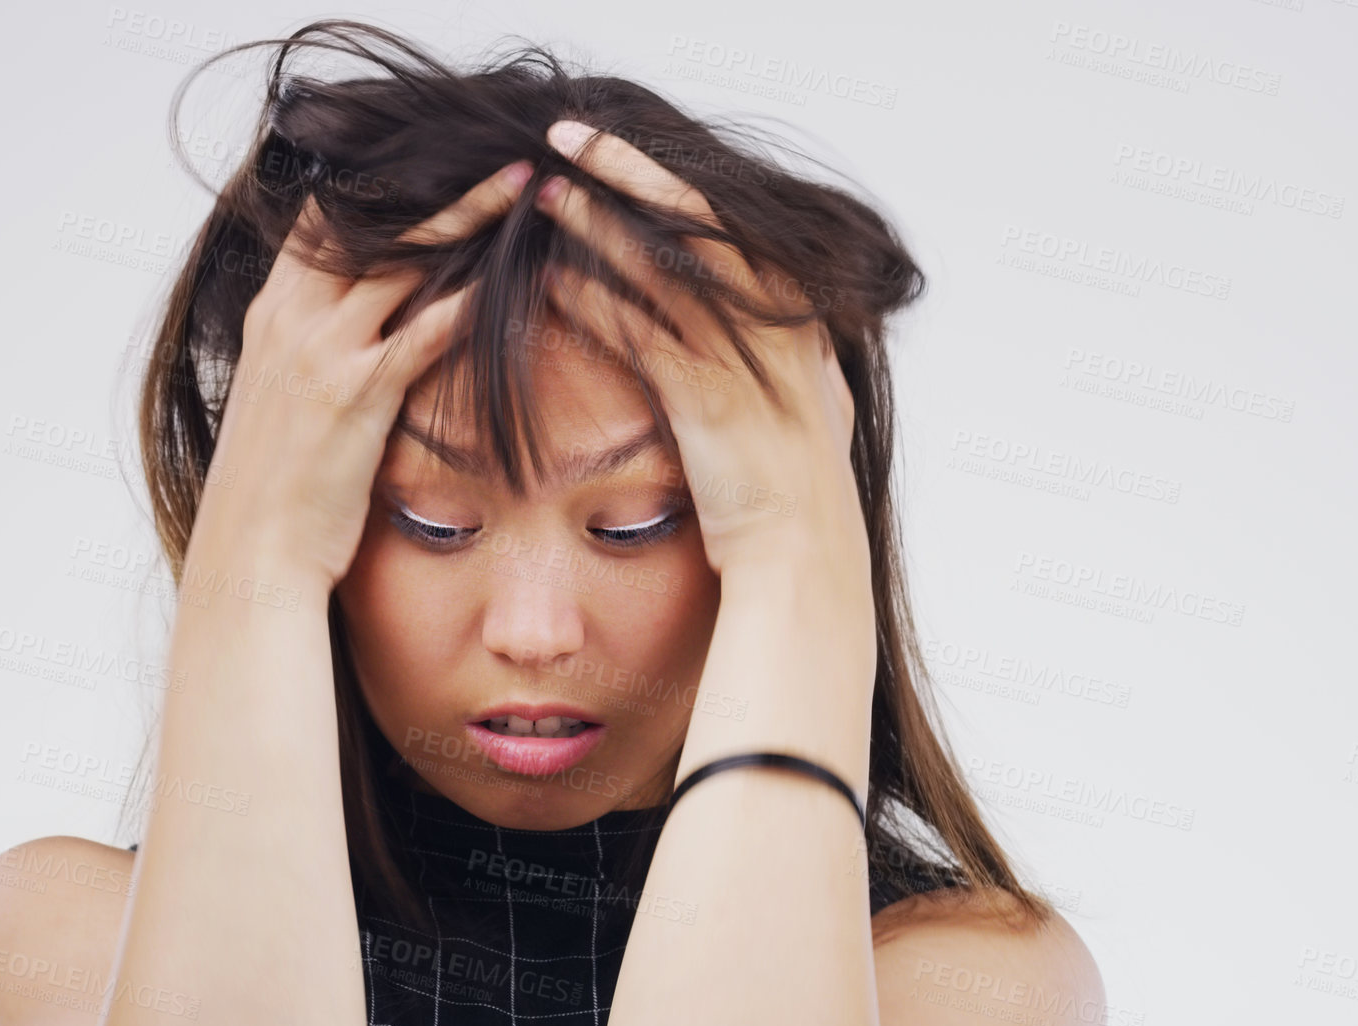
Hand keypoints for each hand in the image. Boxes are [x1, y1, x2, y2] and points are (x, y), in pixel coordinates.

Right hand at [196, 162, 533, 590]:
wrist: (248, 556)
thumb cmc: (271, 495)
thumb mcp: (278, 407)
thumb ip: (311, 360)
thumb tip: (354, 347)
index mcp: (271, 317)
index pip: (322, 222)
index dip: (379, 190)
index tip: (436, 169)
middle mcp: (291, 320)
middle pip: (368, 222)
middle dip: (436, 185)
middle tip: (501, 162)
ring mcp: (322, 353)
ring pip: (403, 260)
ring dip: (471, 219)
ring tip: (527, 192)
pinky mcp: (356, 393)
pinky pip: (423, 331)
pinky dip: (471, 303)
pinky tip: (514, 282)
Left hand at [533, 121, 870, 590]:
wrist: (803, 554)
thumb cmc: (797, 492)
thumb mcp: (811, 412)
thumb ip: (794, 365)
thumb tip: (787, 344)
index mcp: (798, 319)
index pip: (732, 225)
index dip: (672, 183)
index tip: (626, 155)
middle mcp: (773, 325)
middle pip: (694, 219)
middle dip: (628, 171)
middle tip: (569, 140)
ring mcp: (740, 357)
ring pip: (659, 264)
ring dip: (597, 222)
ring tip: (546, 193)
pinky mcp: (704, 396)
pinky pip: (639, 331)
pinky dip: (593, 302)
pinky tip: (552, 282)